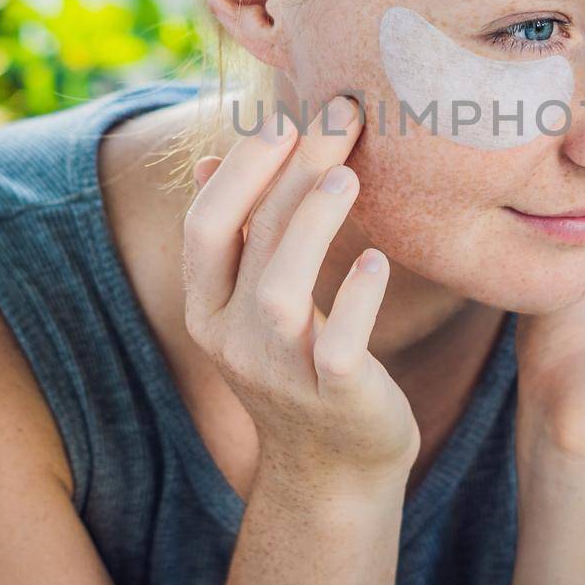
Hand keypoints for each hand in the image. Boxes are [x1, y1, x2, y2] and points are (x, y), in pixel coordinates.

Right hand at [180, 94, 418, 495]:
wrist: (333, 470)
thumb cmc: (299, 366)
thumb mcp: (254, 305)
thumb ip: (239, 237)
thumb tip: (215, 155)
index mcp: (207, 310)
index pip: (204, 226)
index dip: (241, 169)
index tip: (283, 118)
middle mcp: (232, 341)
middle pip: (250, 241)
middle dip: (289, 170)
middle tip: (339, 114)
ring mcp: (281, 372)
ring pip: (280, 290)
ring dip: (312, 225)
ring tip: (348, 174)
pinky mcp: (335, 397)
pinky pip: (339, 345)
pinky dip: (357, 301)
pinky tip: (379, 262)